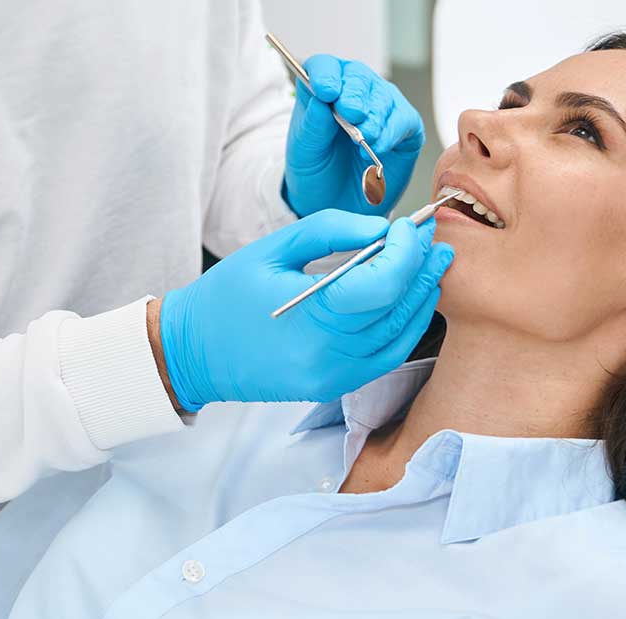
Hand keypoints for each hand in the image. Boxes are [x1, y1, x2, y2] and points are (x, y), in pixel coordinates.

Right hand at [155, 210, 452, 410]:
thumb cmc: (225, 295)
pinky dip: (406, 327)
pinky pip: (385, 356)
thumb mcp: (271, 248)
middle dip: (422, 268)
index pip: (383, 283)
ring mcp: (333, 375)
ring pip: (400, 335)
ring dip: (422, 297)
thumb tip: (381, 228)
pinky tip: (412, 301)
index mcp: (309, 313)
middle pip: (399, 308)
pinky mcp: (333, 385)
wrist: (192, 352)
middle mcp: (327, 352)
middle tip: (433, 239)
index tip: (409, 227)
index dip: (406, 252)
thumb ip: (329, 231)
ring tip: (432, 264)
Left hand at [283, 55, 423, 216]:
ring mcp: (382, 106)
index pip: (325, 67)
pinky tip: (376, 148)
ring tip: (361, 140)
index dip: (326, 74)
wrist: (334, 202)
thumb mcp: (304, 150)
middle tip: (350, 115)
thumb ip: (312, 124)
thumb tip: (321, 97)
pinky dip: (391, 134)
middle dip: (354, 96)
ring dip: (373, 119)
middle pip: (358, 78)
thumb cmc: (316, 170)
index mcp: (324, 87)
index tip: (325, 91)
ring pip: (383, 98)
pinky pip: (404, 121)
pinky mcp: (405, 126)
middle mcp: (355, 91)